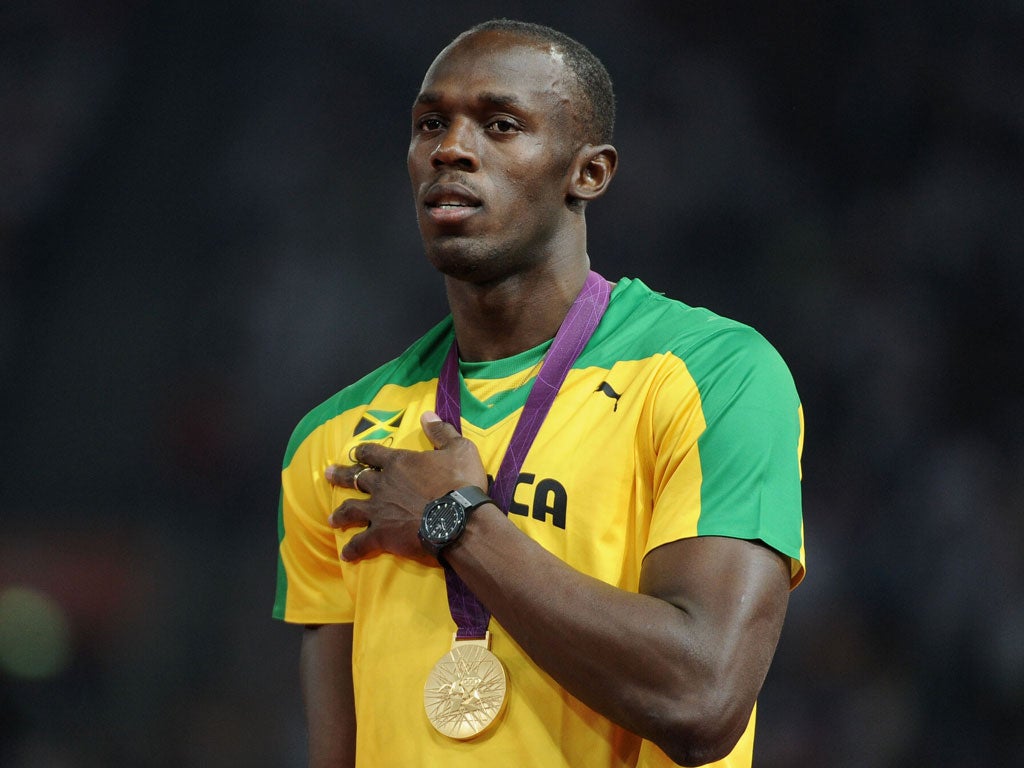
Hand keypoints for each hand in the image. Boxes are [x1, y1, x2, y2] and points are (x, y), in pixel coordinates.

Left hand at [326, 411, 488, 562]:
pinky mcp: (381, 535)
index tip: (355, 452)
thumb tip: (427, 415)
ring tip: (331, 518)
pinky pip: (361, 543)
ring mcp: (379, 510)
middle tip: (327, 474)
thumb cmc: (460, 482)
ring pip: (351, 510)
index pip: (373, 452)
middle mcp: (383, 484)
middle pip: (355, 477)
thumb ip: (441, 432)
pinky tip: (345, 555)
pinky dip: (353, 549)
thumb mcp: (459, 449)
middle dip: (341, 475)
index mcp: (399, 462)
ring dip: (340, 514)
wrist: (459, 519)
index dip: (363, 452)